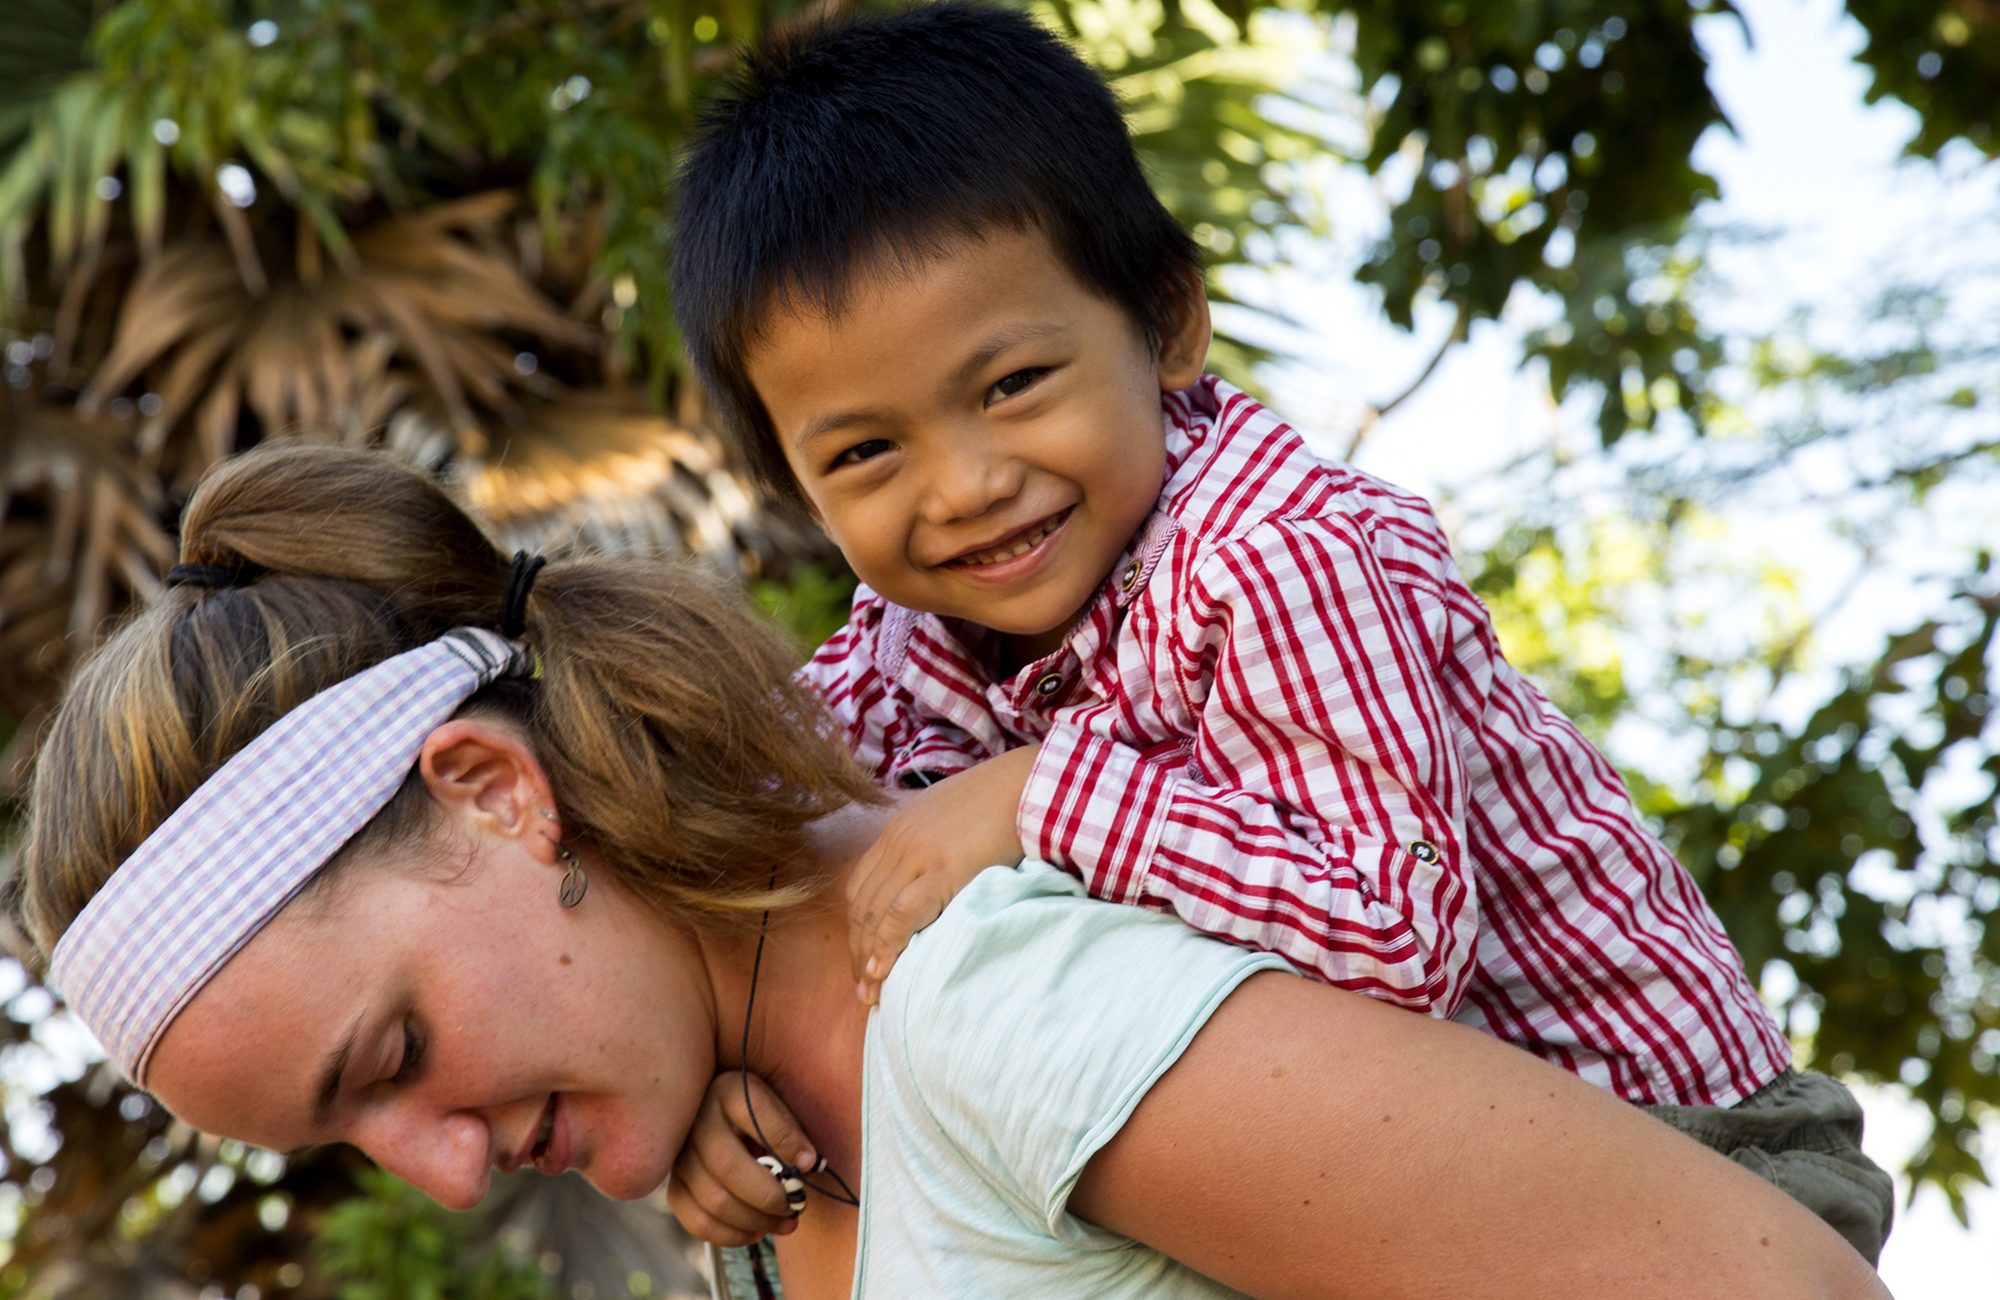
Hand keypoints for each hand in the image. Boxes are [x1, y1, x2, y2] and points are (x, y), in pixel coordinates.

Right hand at [667, 1071, 819, 1246]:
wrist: (722, 1121)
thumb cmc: (760, 1116)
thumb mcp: (778, 1106)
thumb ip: (792, 1131)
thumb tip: (806, 1165)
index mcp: (727, 1091)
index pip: (754, 1111)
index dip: (784, 1140)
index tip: (810, 1163)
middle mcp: (696, 1121)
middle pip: (728, 1166)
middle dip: (770, 1195)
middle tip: (796, 1205)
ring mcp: (680, 1156)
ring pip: (714, 1200)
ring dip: (756, 1220)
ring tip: (784, 1222)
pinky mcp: (675, 1187)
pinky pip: (698, 1221)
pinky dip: (732, 1235)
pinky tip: (756, 1231)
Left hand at [847, 744, 1039, 1002]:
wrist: (1031, 782)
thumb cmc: (1005, 802)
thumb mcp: (955, 819)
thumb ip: (937, 845)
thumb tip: (940, 881)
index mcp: (899, 829)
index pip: (861, 888)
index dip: (858, 929)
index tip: (864, 960)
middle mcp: (899, 841)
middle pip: (861, 906)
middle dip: (857, 951)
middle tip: (863, 990)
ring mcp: (917, 853)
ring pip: (874, 914)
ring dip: (867, 957)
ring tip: (872, 993)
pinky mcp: (942, 868)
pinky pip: (901, 914)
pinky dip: (887, 945)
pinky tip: (883, 971)